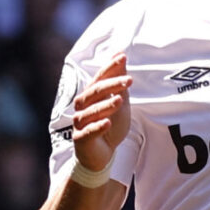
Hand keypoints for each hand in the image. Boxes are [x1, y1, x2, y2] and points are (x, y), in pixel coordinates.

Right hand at [71, 55, 135, 173]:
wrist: (102, 154)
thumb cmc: (110, 126)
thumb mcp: (119, 102)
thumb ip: (119, 82)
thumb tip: (121, 56)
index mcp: (91, 95)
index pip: (100, 77)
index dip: (110, 67)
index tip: (122, 57)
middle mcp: (82, 106)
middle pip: (95, 92)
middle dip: (112, 84)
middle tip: (129, 80)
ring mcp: (80, 123)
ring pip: (91, 111)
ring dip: (106, 105)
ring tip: (120, 100)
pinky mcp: (81, 139)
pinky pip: (88, 132)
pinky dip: (98, 127)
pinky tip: (107, 123)